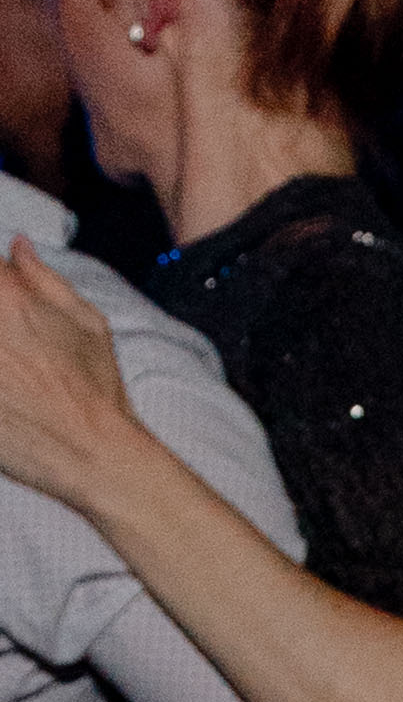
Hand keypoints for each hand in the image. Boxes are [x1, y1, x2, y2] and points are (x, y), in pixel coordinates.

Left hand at [0, 241, 142, 512]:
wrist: (93, 454)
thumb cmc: (95, 391)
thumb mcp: (88, 322)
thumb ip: (44, 277)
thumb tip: (19, 247)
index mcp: (6, 292)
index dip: (0, 288)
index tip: (11, 311)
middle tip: (15, 353)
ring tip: (13, 372)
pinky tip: (7, 394)